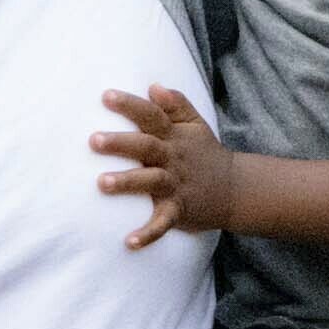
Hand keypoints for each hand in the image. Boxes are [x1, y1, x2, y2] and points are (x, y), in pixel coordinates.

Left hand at [94, 84, 238, 246]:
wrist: (235, 190)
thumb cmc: (205, 154)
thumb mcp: (195, 125)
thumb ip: (176, 104)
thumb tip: (154, 86)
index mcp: (173, 136)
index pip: (151, 115)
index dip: (130, 105)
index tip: (105, 96)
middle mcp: (172, 158)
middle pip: (146, 146)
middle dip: (120, 143)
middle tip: (93, 140)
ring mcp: (176, 185)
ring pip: (150, 181)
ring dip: (127, 182)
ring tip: (102, 183)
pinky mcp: (179, 210)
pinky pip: (163, 222)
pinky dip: (148, 233)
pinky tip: (129, 242)